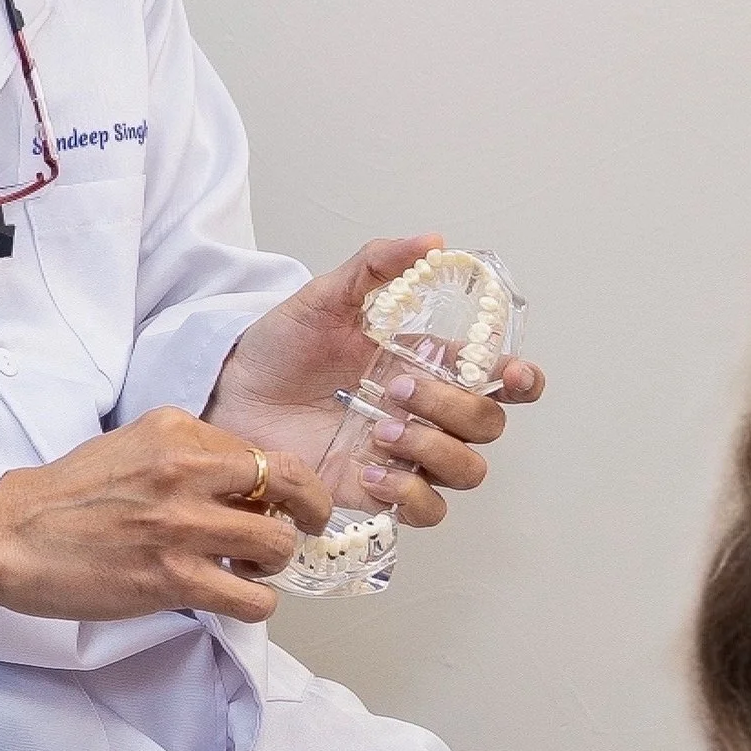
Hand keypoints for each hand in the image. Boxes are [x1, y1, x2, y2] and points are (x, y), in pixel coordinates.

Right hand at [0, 408, 329, 623]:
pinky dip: (256, 604)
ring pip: (276, 545)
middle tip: (304, 530)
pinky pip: (250, 598)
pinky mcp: (170, 578)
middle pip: (288, 486)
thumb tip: (244, 483)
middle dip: (308, 513)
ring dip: (274, 563)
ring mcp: (180, 526)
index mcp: (177, 431)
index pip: (263, 453)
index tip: (292, 500)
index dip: (289, 482)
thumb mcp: (134, 446)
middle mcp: (185, 469)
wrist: (11, 534)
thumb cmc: (68, 495)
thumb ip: (189, 455)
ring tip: (251, 570)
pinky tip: (237, 598)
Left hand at [204, 232, 545, 528]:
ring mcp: (404, 455)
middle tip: (397, 388)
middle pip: (488, 425)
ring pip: (467, 471)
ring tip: (381, 432)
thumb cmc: (278, 347)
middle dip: (455, 407)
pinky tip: (370, 470)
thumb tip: (433, 241)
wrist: (230, 394)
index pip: (499, 377)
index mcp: (424, 362)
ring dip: (434, 450)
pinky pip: (426, 509)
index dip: (521, 380)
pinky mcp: (376, 491)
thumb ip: (377, 267)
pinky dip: (409, 494)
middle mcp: (425, 412)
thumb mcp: (324, 297)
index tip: (511, 373)